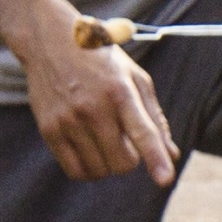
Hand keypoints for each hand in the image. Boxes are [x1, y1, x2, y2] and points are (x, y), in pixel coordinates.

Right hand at [25, 37, 177, 185]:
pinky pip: (75, 170)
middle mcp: (93, 107)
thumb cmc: (101, 60)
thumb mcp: (134, 78)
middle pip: (122, 162)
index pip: (142, 131)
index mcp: (120, 91)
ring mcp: (68, 119)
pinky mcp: (49, 129)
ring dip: (109, 165)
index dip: (155, 158)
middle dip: (131, 161)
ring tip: (106, 142)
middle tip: (126, 143)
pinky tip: (91, 154)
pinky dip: (89, 171)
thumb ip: (154, 117)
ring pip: (99, 170)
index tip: (165, 179)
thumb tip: (171, 155)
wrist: (50, 41)